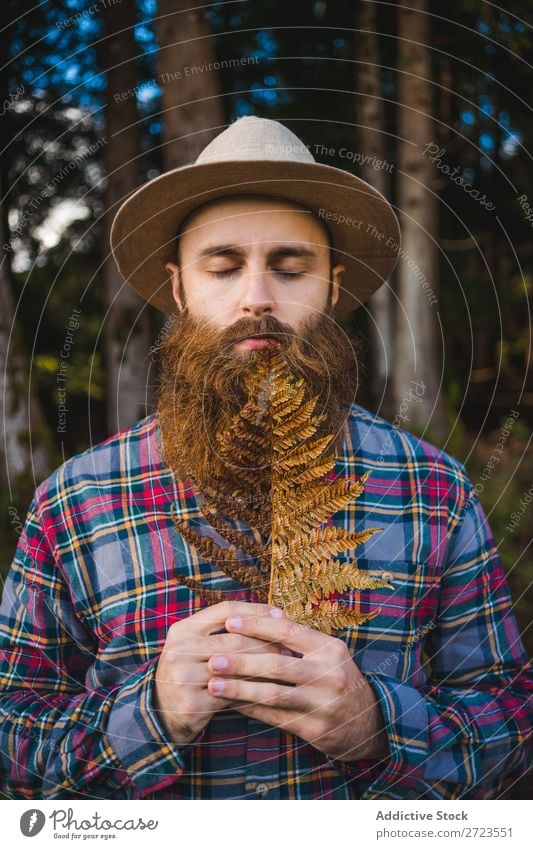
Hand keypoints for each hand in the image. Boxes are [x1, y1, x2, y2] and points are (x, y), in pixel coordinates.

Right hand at [153, 600, 289, 745]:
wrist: (161, 710)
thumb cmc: (190, 670)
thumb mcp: (197, 643)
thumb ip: (225, 629)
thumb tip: (275, 616)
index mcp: (183, 629)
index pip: (225, 609)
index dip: (256, 610)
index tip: (281, 615)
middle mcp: (180, 650)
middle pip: (235, 638)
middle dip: (266, 643)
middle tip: (289, 648)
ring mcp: (183, 678)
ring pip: (236, 668)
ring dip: (264, 668)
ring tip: (284, 668)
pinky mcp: (193, 704)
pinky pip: (232, 694)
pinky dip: (253, 691)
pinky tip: (269, 690)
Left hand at [206, 607, 389, 761]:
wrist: (368, 721)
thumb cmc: (336, 678)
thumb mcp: (327, 655)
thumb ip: (297, 640)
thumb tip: (255, 619)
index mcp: (329, 649)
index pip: (288, 631)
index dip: (257, 626)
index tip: (230, 622)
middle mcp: (328, 674)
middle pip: (278, 664)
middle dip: (242, 661)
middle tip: (214, 658)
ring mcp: (323, 704)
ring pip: (274, 694)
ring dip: (240, 689)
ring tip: (214, 685)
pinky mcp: (316, 729)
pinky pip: (276, 718)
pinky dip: (251, 710)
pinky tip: (230, 704)